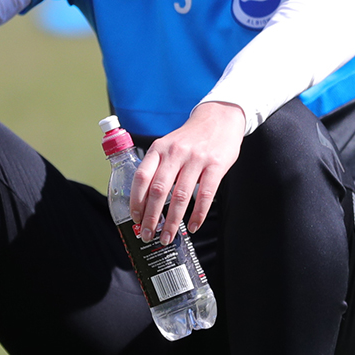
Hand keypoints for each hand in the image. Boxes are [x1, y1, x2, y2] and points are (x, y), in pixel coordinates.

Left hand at [129, 101, 244, 245]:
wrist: (220, 117)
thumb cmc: (190, 138)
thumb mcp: (168, 145)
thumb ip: (157, 167)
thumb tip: (144, 201)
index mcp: (159, 148)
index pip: (141, 177)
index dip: (136, 200)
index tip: (134, 218)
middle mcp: (175, 153)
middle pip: (159, 190)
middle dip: (151, 217)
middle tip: (148, 235)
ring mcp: (196, 159)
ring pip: (181, 196)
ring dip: (172, 221)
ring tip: (167, 236)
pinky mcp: (216, 165)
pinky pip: (205, 195)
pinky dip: (198, 215)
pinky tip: (192, 227)